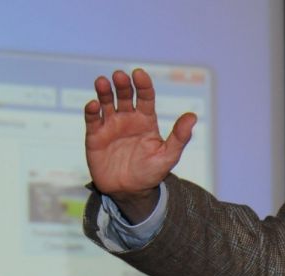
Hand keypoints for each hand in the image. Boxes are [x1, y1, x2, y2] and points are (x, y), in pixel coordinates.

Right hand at [84, 68, 196, 222]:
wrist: (129, 192)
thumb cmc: (150, 173)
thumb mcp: (168, 156)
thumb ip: (179, 137)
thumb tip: (193, 116)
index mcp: (146, 120)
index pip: (146, 97)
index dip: (143, 84)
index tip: (139, 74)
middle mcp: (128, 119)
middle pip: (125, 95)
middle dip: (123, 85)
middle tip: (120, 76)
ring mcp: (110, 126)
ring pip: (106, 102)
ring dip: (104, 91)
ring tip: (103, 82)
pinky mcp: (95, 135)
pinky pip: (92, 119)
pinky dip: (91, 111)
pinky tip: (93, 105)